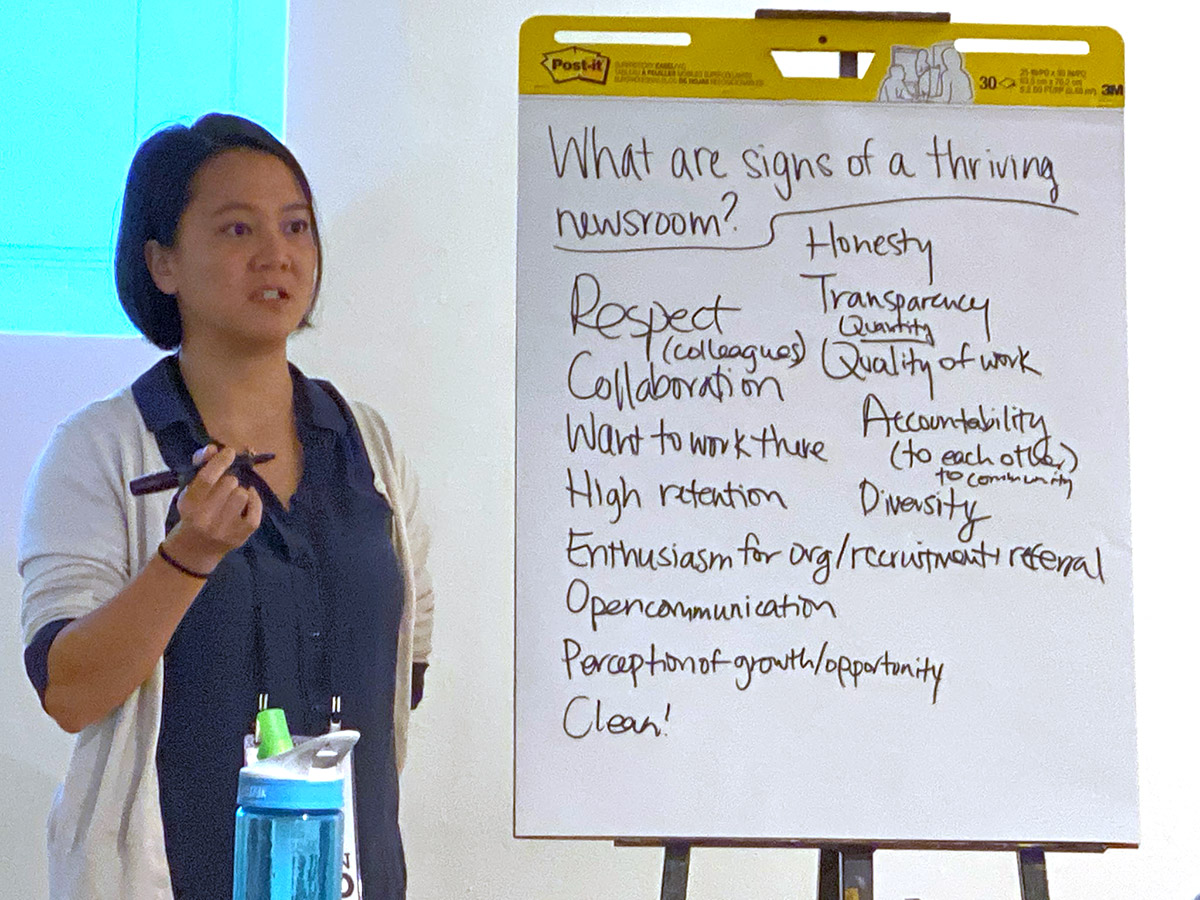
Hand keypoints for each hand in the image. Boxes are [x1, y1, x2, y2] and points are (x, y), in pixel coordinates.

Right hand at [161, 445, 262, 573]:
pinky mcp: (241, 536)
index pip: (207, 478)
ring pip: (243, 495)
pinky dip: (254, 501)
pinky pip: (256, 509)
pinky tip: (246, 502)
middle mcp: (206, 518)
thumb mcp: (189, 490)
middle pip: (230, 483)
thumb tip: (213, 448)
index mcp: (189, 504)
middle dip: (230, 479)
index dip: (220, 461)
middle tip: (225, 486)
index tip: (229, 452)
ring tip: (233, 498)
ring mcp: (224, 529)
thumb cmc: (193, 512)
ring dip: (240, 492)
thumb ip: (200, 466)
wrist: (196, 548)